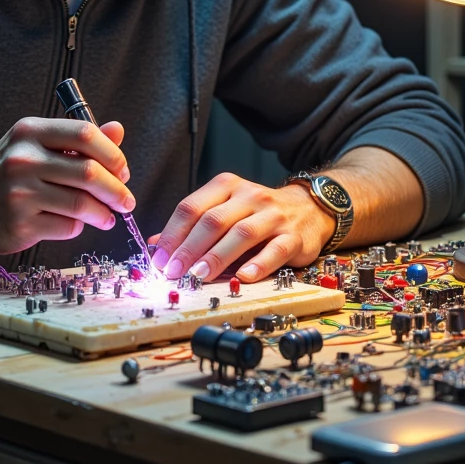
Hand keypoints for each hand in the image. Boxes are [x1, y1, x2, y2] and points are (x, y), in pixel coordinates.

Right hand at [0, 116, 133, 255]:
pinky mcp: (20, 224)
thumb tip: (118, 130)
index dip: (113, 154)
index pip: (85, 134)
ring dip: (103, 214)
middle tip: (126, 200)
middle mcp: (23, 159)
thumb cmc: (6, 173)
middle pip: (88, 172)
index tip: (122, 170)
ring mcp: (19, 193)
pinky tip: (75, 224)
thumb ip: (77, 140)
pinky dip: (78, 227)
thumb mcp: (36, 145)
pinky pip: (67, 227)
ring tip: (107, 217)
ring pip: (81, 204)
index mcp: (30, 132)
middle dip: (116, 190)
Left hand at [148, 172, 332, 283]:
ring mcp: (273, 214)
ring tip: (200, 275)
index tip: (159, 260)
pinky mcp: (294, 235)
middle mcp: (249, 196)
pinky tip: (244, 277)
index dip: (172, 234)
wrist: (309, 208)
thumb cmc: (258, 214)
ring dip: (218, 256)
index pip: (191, 207)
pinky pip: (275, 249)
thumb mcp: (224, 211)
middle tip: (174, 272)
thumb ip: (192, 228)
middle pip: (213, 220)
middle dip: (190, 248)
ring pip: (242, 233)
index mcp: (226, 187)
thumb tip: (155, 247)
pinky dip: (259, 264)